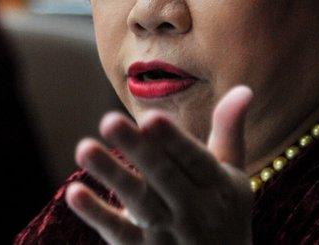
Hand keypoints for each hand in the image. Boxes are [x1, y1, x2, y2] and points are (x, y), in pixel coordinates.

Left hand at [65, 86, 253, 243]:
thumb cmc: (223, 216)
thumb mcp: (233, 178)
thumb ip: (229, 132)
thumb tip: (244, 88)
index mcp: (217, 186)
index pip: (195, 160)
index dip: (174, 141)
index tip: (152, 118)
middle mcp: (194, 209)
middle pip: (163, 177)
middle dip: (138, 150)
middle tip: (108, 120)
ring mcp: (167, 233)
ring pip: (138, 202)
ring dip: (112, 175)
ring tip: (84, 148)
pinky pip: (118, 232)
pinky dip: (96, 214)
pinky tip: (74, 192)